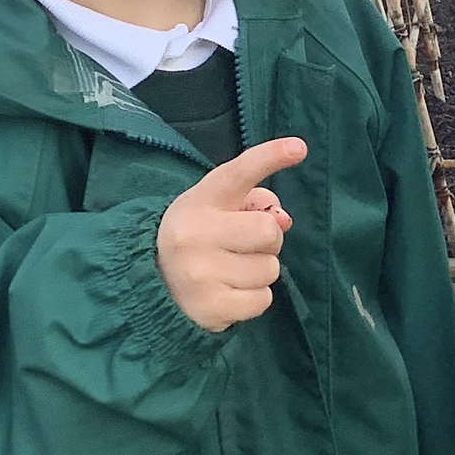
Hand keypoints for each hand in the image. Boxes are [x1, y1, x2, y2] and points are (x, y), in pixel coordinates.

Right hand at [156, 137, 306, 329]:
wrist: (155, 281)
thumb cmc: (200, 237)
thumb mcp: (217, 209)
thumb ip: (256, 204)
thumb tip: (283, 219)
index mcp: (201, 201)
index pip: (239, 173)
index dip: (270, 158)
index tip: (299, 147)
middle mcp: (195, 233)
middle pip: (269, 231)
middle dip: (269, 241)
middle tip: (245, 246)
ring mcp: (200, 272)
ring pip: (270, 269)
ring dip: (260, 272)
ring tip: (232, 271)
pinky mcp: (210, 307)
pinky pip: (263, 300)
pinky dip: (255, 298)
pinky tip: (231, 293)